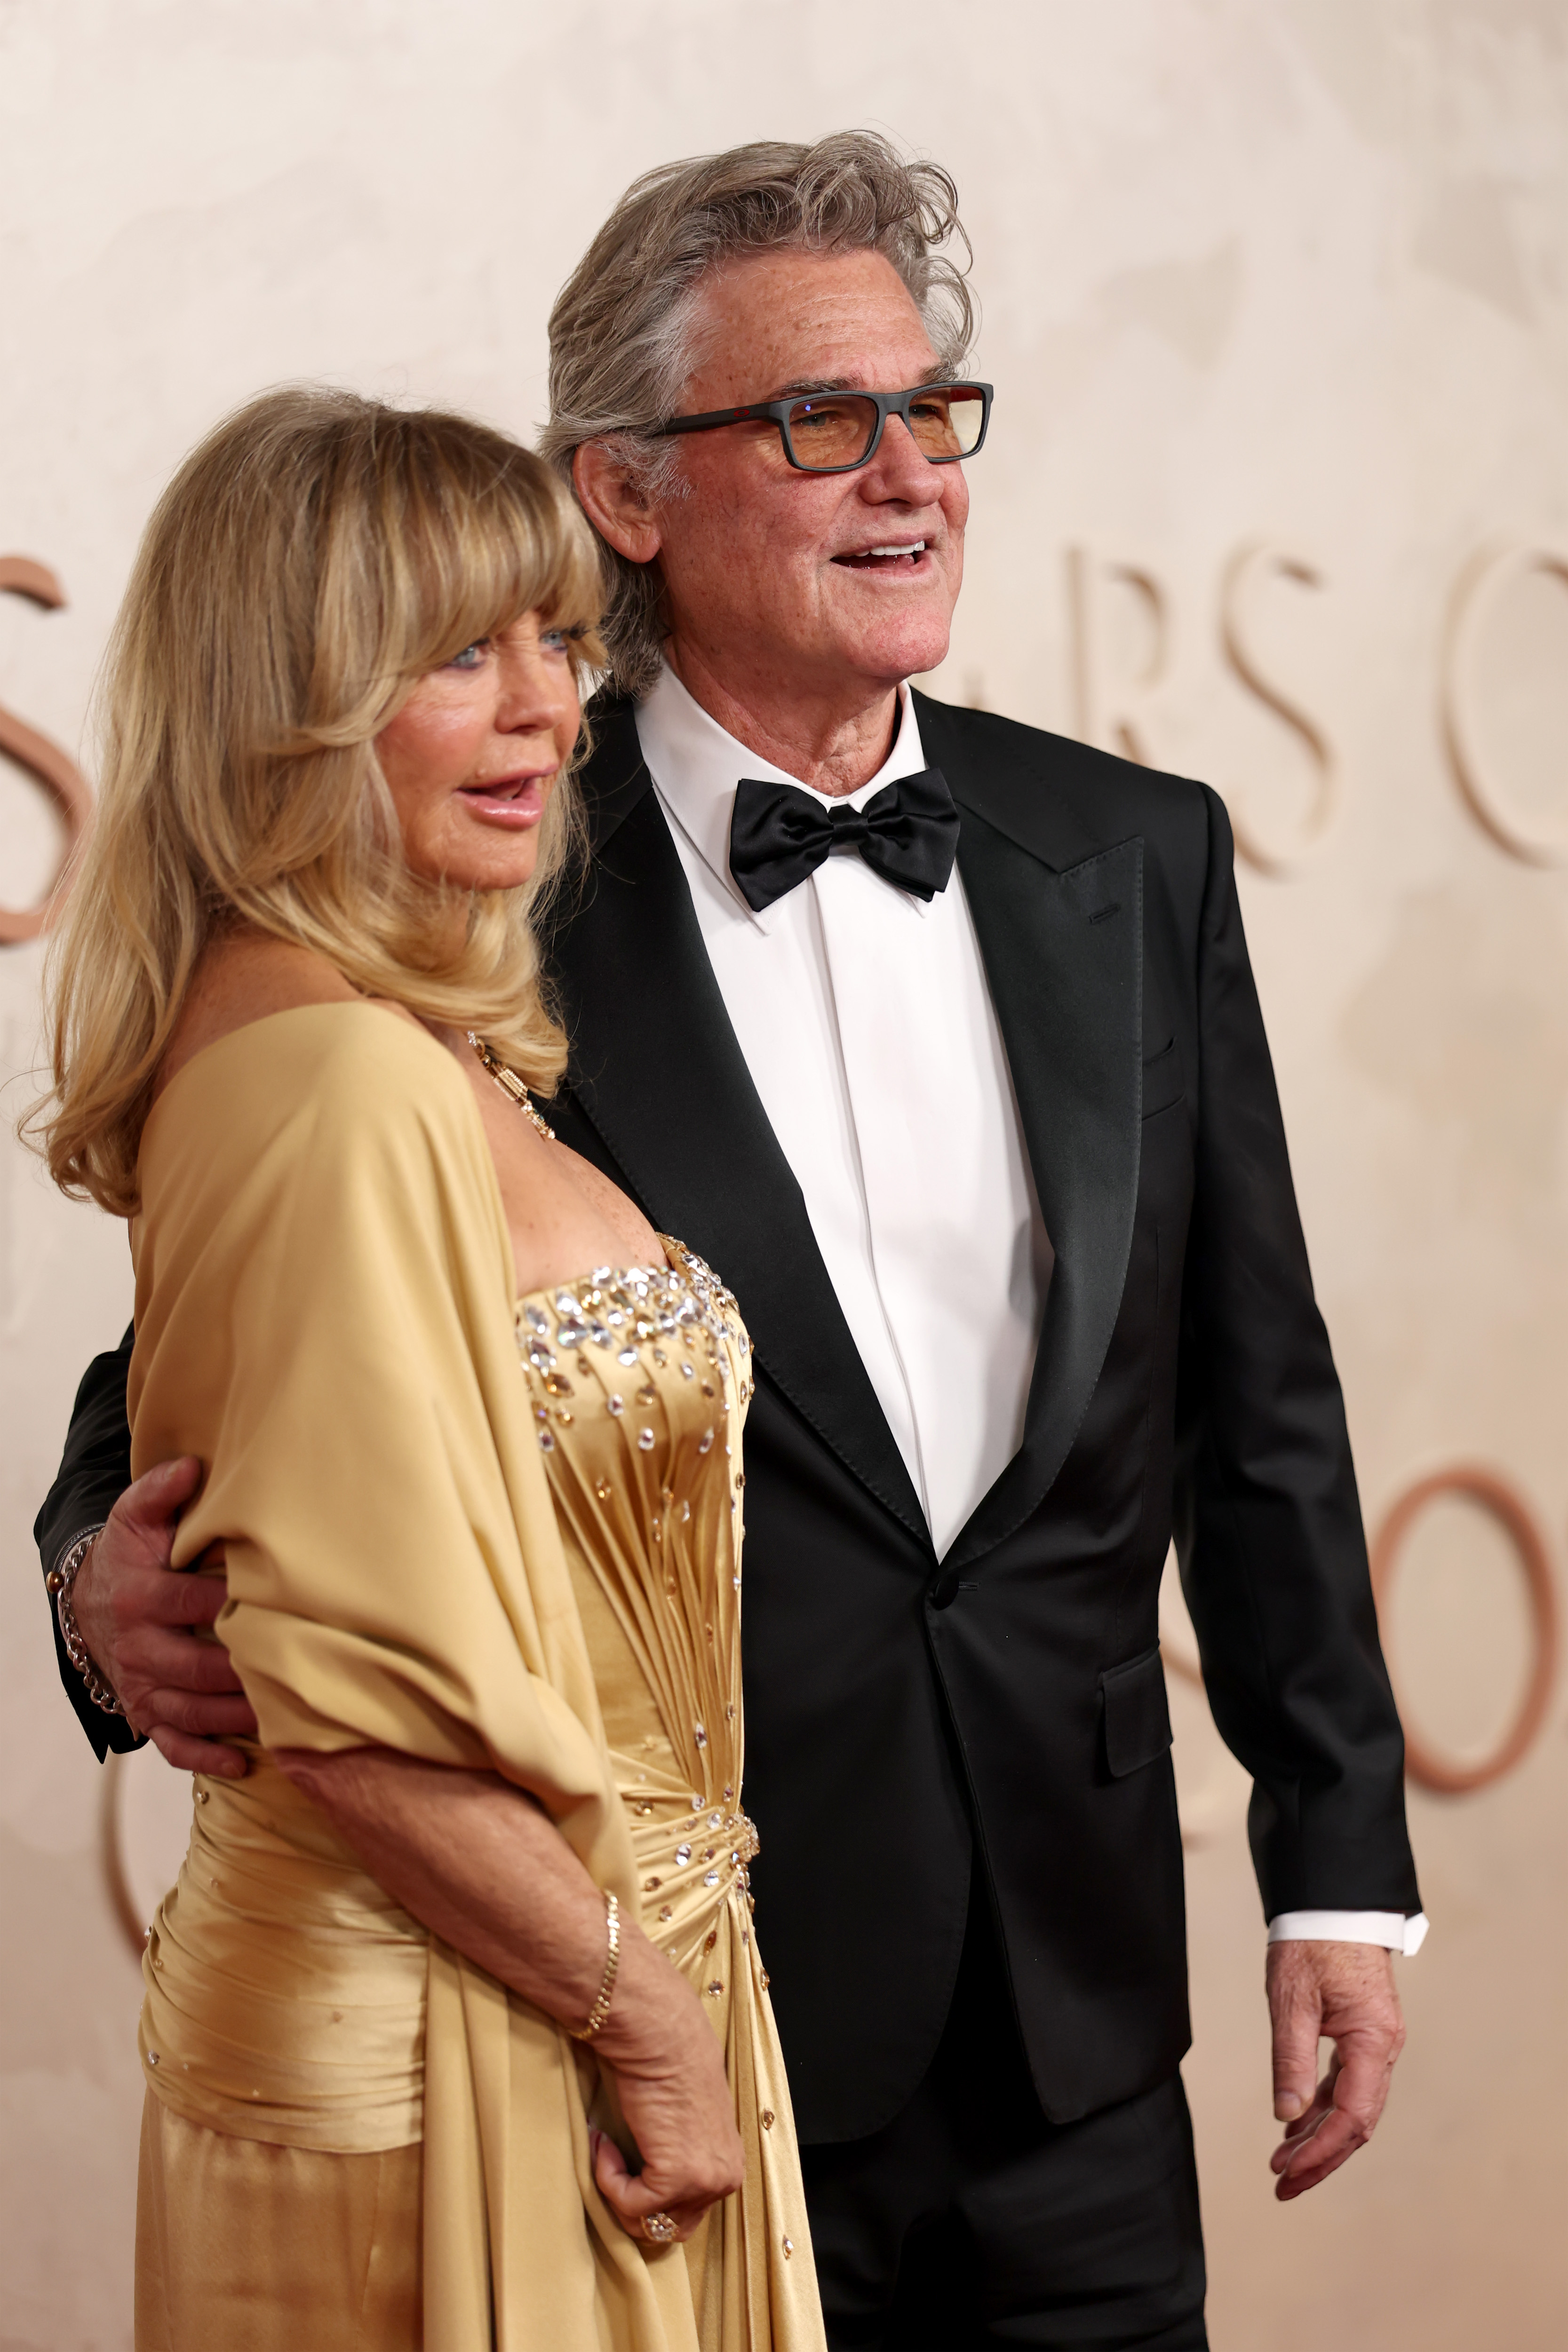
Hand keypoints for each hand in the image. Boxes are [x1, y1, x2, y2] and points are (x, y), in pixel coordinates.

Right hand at [71, 1457, 256, 1775]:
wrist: (91, 1601)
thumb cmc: (130, 1555)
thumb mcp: (136, 1518)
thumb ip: (161, 1491)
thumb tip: (192, 1466)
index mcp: (140, 1597)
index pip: (187, 1603)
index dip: (226, 1603)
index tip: (270, 1600)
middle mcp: (138, 1648)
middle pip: (192, 1667)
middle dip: (239, 1672)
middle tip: (289, 1669)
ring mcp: (141, 1685)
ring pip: (188, 1710)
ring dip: (233, 1717)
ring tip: (281, 1716)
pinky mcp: (145, 1713)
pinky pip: (171, 1744)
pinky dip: (203, 1757)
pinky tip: (241, 1761)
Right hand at [590, 1929, 744, 2242]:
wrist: (661, 2036)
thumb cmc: (667, 2066)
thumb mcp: (684, 2122)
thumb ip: (681, 2154)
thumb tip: (651, 2181)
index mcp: (728, 2165)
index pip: (688, 2214)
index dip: (650, 2197)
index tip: (626, 2161)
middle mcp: (725, 2179)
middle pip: (670, 2228)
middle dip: (635, 2204)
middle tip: (613, 2164)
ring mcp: (704, 2182)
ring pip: (648, 2224)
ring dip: (619, 2191)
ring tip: (609, 2147)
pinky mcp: (677, 2178)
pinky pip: (631, 2205)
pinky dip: (609, 2179)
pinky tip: (606, 2142)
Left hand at [1267, 1939, 1404, 2199]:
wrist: (1333, 1903)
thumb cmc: (1313, 1941)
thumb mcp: (1293, 1999)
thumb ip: (1291, 2058)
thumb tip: (1287, 2114)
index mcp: (1374, 2041)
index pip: (1352, 2116)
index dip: (1320, 2151)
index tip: (1287, 2173)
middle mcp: (1383, 2048)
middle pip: (1357, 2122)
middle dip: (1321, 2157)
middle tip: (1283, 2185)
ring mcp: (1376, 2043)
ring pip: (1352, 2107)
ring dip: (1319, 2136)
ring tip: (1282, 2162)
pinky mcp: (1363, 2035)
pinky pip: (1346, 2084)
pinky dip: (1321, 2108)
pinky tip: (1295, 2126)